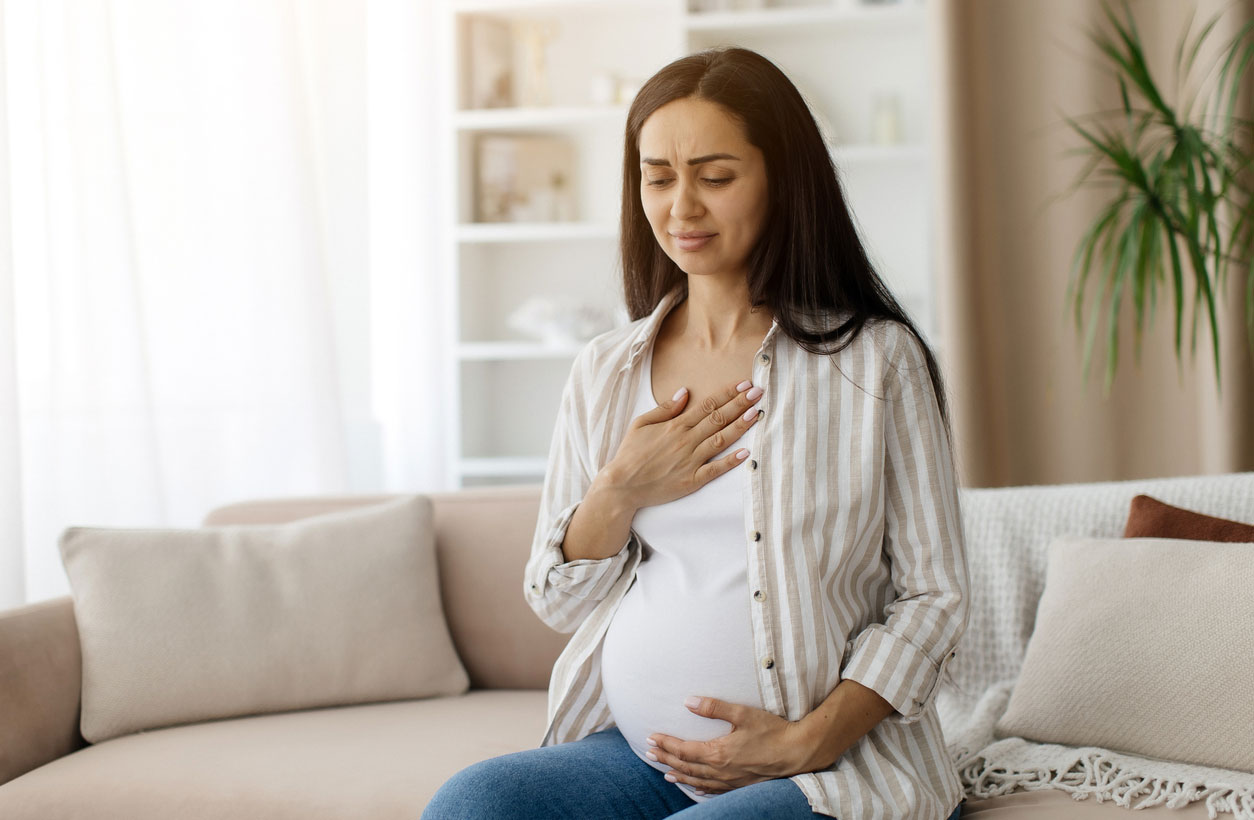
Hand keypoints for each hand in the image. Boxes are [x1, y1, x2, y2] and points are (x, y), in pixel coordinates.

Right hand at [600, 380, 763, 510]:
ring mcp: (690, 461)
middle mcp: (686, 440)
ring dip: (740, 426)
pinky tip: (746, 452)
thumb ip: (665, 408)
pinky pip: (715, 469)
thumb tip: (685, 391)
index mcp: (675, 425)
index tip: (744, 385)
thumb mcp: (641, 423)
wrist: (622, 485)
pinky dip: (731, 461)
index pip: (707, 405)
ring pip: (720, 440)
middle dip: (740, 404)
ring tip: (756, 414)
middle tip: (759, 392)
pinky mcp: (691, 480)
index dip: (727, 394)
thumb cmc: (630, 453)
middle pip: (718, 418)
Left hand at [644, 696, 808, 795]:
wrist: (798, 753)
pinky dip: (700, 788)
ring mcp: (731, 781)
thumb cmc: (773, 731)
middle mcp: (721, 771)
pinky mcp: (741, 786)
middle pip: (686, 766)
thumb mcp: (743, 713)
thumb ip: (713, 707)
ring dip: (679, 775)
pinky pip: (714, 790)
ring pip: (698, 781)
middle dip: (665, 758)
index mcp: (718, 753)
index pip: (683, 750)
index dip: (665, 744)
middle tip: (649, 752)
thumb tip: (688, 702)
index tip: (651, 737)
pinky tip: (695, 788)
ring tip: (665, 772)